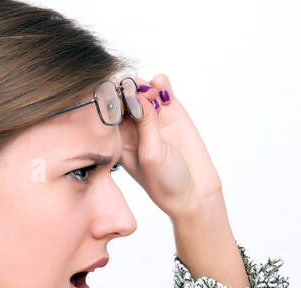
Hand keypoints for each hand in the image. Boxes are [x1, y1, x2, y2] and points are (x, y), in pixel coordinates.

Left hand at [117, 73, 224, 219]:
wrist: (194, 192)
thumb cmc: (166, 182)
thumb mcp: (152, 155)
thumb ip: (145, 124)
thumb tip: (137, 93)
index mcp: (117, 137)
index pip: (106, 108)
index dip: (111, 96)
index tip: (121, 98)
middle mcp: (132, 124)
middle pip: (121, 92)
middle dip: (129, 86)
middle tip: (141, 94)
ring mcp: (152, 115)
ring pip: (141, 85)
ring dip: (145, 83)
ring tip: (155, 95)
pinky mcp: (172, 110)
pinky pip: (161, 86)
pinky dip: (161, 82)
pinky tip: (165, 92)